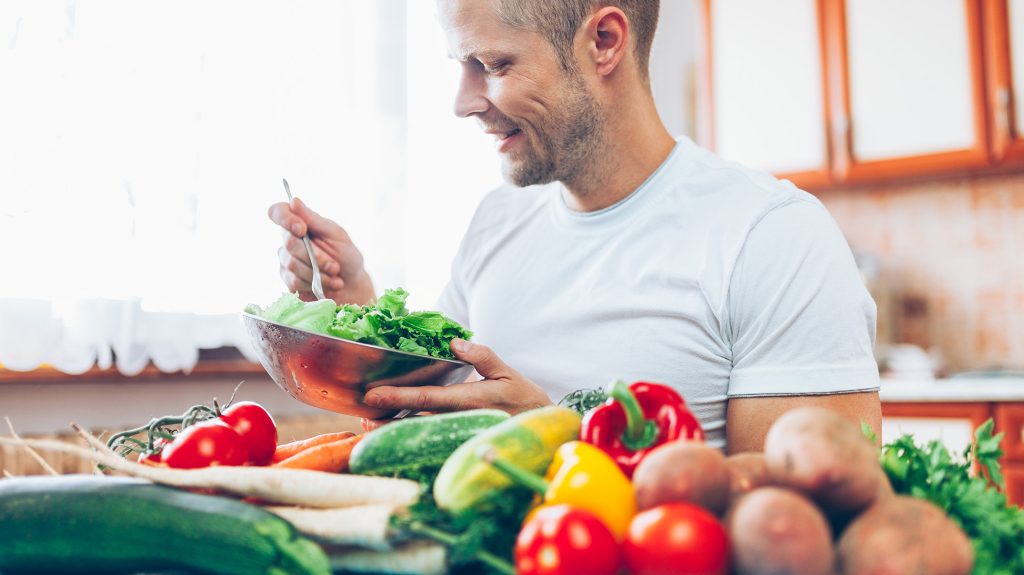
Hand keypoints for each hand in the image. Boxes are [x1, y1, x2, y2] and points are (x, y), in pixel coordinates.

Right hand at [268, 197, 374, 304]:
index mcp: (300, 223)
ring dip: (318, 273)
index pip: (278, 212)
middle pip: (289, 243)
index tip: (302, 229)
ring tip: (335, 276)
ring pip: (292, 264)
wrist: (352, 284)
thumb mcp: (336, 235)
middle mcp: (289, 240)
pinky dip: (315, 284)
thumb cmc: (346, 256)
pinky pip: (294, 281)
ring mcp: (286, 260)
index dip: (285, 219)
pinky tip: (328, 284)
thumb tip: (294, 201)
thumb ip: (314, 220)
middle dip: (315, 256)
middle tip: (334, 266)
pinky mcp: (288, 279)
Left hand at [360, 338, 552, 430]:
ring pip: (420, 431)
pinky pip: (429, 435)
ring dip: (394, 428)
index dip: (398, 397)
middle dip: (388, 419)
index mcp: (469, 400)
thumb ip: (482, 356)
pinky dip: (408, 433)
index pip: (427, 398)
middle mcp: (459, 419)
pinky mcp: (458, 439)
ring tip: (370, 423)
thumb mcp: (506, 372)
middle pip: (415, 419)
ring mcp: (457, 432)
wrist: (538, 428)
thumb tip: (455, 342)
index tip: (373, 395)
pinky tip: (391, 429)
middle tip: (363, 415)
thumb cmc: (522, 397)